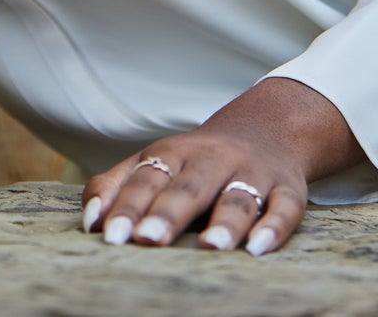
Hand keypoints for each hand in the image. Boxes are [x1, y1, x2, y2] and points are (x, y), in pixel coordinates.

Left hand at [80, 79, 360, 254]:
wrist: (267, 128)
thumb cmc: (196, 160)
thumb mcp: (156, 160)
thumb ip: (117, 185)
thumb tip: (90, 221)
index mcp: (175, 153)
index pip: (148, 177)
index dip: (128, 205)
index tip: (111, 234)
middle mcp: (213, 160)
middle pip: (189, 187)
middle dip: (168, 213)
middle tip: (147, 241)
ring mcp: (253, 173)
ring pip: (238, 197)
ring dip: (225, 222)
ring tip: (210, 248)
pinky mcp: (287, 189)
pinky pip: (285, 207)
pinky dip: (274, 227)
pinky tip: (259, 248)